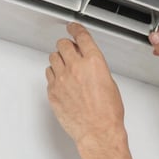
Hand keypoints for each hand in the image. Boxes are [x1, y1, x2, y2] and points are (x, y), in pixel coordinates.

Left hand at [46, 22, 126, 153]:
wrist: (98, 132)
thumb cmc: (108, 113)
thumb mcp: (109, 82)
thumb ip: (96, 68)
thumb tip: (89, 64)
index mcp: (94, 62)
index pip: (81, 36)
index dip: (75, 29)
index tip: (72, 27)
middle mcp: (76, 67)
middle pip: (63, 45)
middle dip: (66, 46)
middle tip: (69, 50)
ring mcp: (61, 79)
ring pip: (53, 58)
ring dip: (59, 60)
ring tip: (66, 69)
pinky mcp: (52, 91)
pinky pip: (49, 75)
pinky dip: (54, 75)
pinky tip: (62, 83)